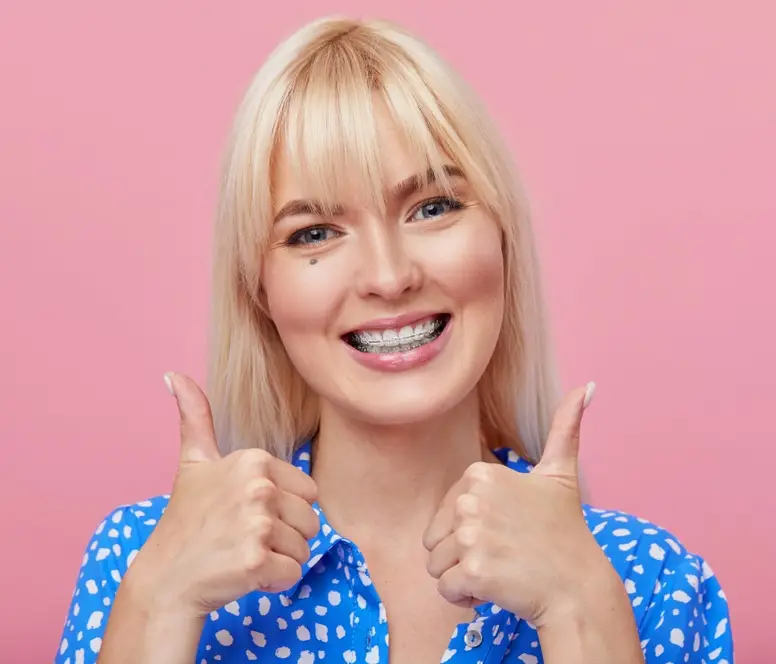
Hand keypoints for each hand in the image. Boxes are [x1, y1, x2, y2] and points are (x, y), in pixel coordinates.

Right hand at [128, 372, 319, 617]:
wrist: (165, 579)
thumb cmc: (186, 521)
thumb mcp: (193, 463)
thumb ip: (195, 418)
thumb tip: (175, 375)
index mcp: (254, 460)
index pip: (308, 492)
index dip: (284, 509)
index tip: (249, 514)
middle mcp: (259, 486)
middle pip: (310, 520)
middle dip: (285, 536)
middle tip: (245, 538)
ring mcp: (257, 523)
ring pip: (304, 548)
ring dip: (280, 559)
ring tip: (244, 554)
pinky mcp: (256, 560)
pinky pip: (293, 573)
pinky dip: (274, 581)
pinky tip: (244, 574)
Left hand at [423, 382, 611, 626]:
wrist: (579, 587)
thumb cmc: (566, 532)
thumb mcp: (561, 474)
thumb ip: (566, 428)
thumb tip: (588, 387)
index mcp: (481, 474)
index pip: (447, 512)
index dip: (472, 530)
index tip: (507, 532)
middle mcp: (471, 499)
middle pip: (436, 539)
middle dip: (463, 555)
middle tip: (504, 555)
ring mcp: (471, 535)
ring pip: (436, 565)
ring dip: (463, 578)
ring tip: (499, 572)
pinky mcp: (472, 570)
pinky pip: (445, 589)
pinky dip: (465, 598)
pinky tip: (495, 590)